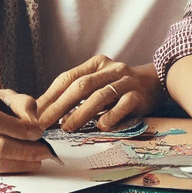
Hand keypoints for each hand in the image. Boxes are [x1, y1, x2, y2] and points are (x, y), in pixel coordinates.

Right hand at [0, 84, 49, 173]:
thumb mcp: (2, 94)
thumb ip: (22, 104)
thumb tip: (35, 125)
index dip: (15, 128)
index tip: (36, 133)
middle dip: (24, 150)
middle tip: (44, 150)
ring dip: (19, 162)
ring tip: (37, 158)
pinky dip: (6, 169)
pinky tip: (20, 164)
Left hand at [36, 57, 162, 131]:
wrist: (157, 82)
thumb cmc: (120, 86)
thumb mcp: (98, 83)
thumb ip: (78, 94)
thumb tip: (47, 112)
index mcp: (96, 64)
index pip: (68, 78)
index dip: (50, 96)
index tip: (35, 113)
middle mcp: (111, 69)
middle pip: (81, 86)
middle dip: (60, 105)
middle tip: (44, 123)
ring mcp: (126, 81)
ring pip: (100, 95)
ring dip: (81, 113)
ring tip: (67, 128)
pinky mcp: (139, 95)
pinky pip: (123, 105)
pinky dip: (111, 116)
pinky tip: (101, 126)